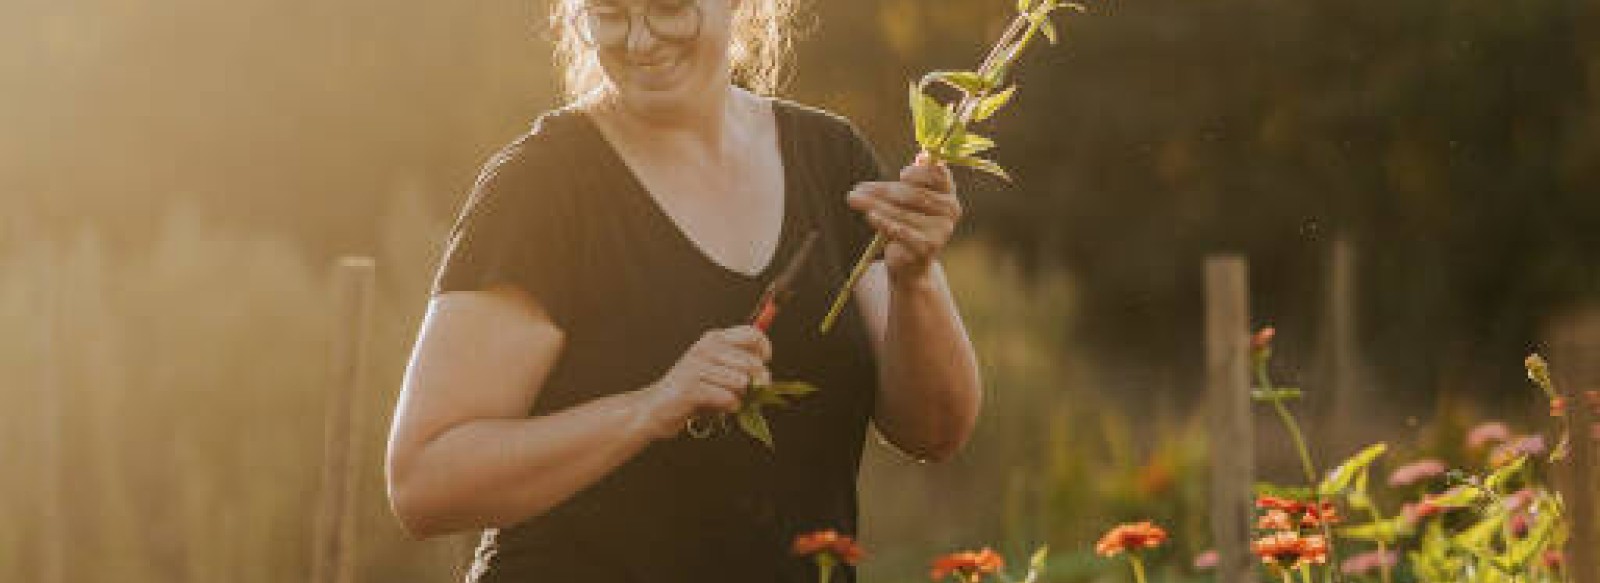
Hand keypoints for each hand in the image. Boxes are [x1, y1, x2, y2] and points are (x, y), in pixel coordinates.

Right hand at [635, 325, 772, 439]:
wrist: (656, 408)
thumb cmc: (691, 391)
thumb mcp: (718, 372)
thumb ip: (742, 368)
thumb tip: (766, 375)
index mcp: (714, 339)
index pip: (752, 334)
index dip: (764, 350)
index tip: (762, 364)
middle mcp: (706, 348)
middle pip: (751, 363)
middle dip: (754, 383)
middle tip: (741, 391)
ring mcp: (697, 366)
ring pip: (741, 382)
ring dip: (738, 397)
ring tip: (722, 398)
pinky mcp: (691, 388)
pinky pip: (728, 398)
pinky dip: (727, 407)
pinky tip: (716, 407)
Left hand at [846, 152, 961, 283]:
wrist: (911, 263)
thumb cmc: (909, 224)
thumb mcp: (911, 200)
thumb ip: (915, 179)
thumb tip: (922, 155)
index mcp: (948, 194)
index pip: (939, 175)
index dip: (920, 172)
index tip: (901, 174)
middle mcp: (950, 212)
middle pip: (914, 194)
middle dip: (883, 190)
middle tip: (859, 188)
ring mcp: (940, 231)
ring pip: (903, 212)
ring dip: (874, 204)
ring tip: (854, 198)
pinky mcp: (927, 247)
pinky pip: (901, 231)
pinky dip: (883, 222)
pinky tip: (870, 215)